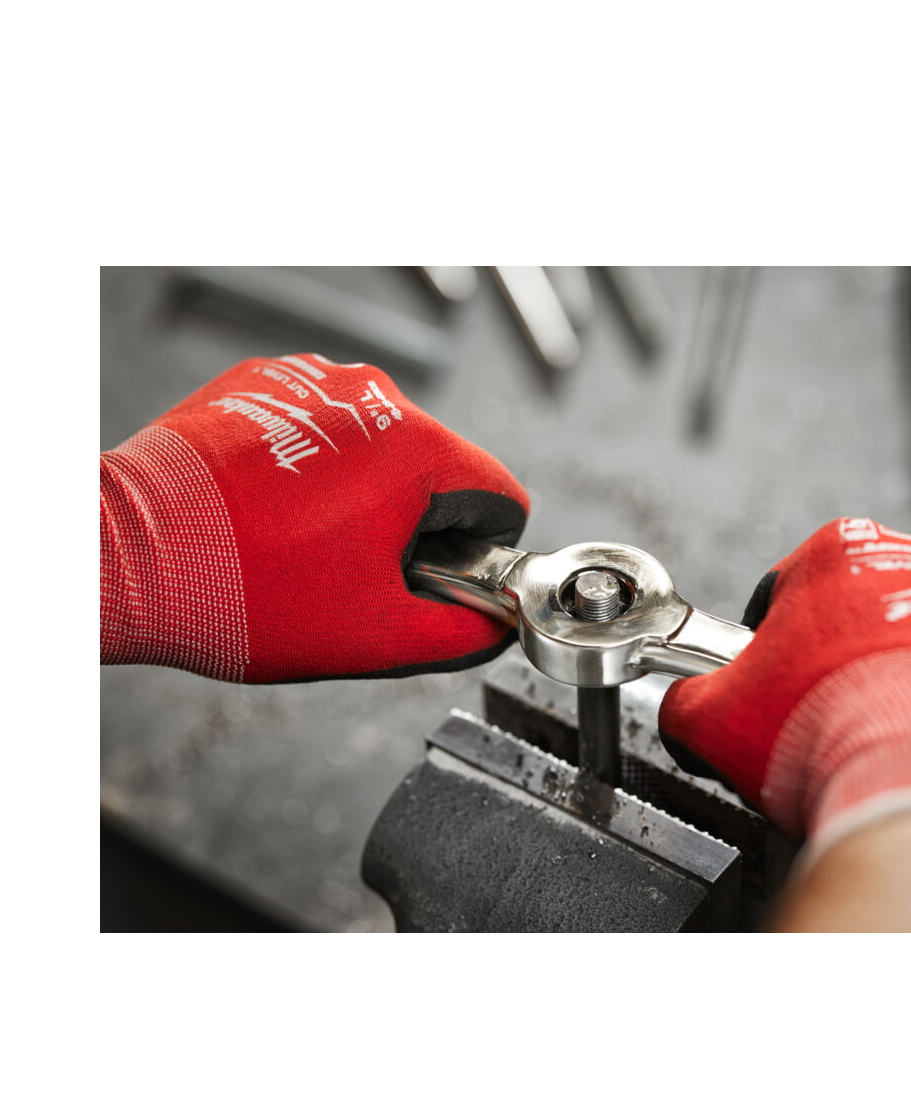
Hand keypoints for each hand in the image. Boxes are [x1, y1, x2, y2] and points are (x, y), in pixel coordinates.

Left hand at [101, 354, 527, 682]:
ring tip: (307, 542)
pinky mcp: (267, 381)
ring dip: (368, 494)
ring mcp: (316, 381)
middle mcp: (374, 396)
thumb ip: (462, 634)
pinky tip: (277, 509)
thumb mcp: (376, 635)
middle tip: (358, 571)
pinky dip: (318, 465)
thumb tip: (493, 627)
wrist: (129, 557)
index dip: (481, 551)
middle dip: (418, 523)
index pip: (500, 497)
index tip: (436, 576)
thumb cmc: (246, 590)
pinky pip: (327, 426)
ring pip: (383, 446)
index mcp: (417, 451)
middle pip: (441, 468)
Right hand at [658, 517, 910, 922]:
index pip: (794, 587)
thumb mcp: (712, 717)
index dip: (778, 642)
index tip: (781, 685)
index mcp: (842, 552)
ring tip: (904, 739)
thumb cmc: (827, 735)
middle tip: (841, 716)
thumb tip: (682, 710)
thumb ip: (687, 700)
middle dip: (857, 656)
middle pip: (877, 609)